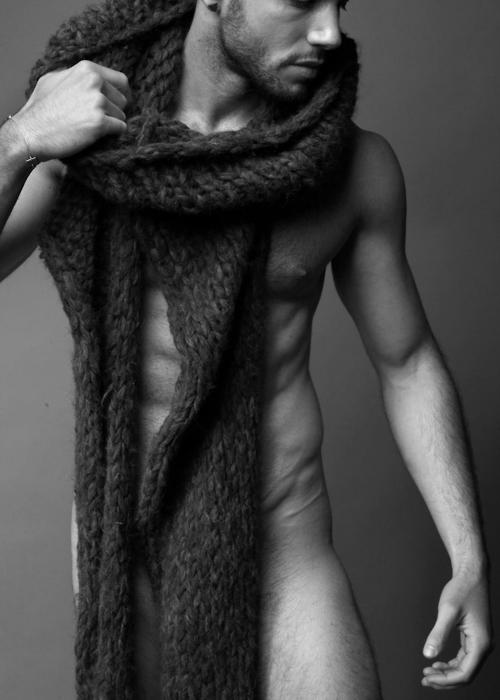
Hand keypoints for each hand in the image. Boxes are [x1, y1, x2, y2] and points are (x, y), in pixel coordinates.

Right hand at [12, 60, 129, 161]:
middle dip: (115, 111)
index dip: (121, 95)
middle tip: (98, 120)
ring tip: (91, 128)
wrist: (29, 132)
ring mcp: (98, 102)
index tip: (117, 105)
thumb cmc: (40, 109)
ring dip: (112, 124)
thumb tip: (94, 78)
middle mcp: (95, 81)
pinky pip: (120, 129)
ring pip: (122, 116)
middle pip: (123, 100)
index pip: (121, 80)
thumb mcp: (54, 79)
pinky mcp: (100, 122)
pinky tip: (97, 136)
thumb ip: (77, 76)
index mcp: (87, 69)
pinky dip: (113, 135)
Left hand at [421, 568, 492, 688]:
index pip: (465, 674)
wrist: (471, 575)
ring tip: (428, 672)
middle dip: (445, 679)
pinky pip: (464, 659)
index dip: (445, 680)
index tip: (427, 677)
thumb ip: (438, 633)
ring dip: (447, 673)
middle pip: (465, 674)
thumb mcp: (448, 611)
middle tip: (424, 678)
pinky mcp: (474, 637)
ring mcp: (480, 642)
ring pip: (465, 668)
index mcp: (481, 643)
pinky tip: (437, 662)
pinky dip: (451, 664)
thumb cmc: (461, 590)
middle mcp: (484, 646)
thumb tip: (427, 655)